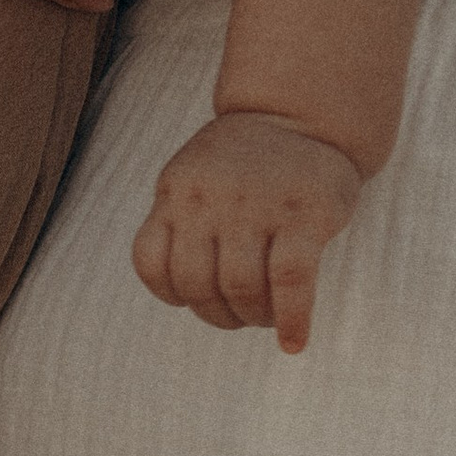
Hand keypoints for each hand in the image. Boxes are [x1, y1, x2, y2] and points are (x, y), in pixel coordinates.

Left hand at [132, 111, 362, 350]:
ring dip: (252, 318)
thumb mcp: (192, 176)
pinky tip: (293, 341)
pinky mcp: (305, 215)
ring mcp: (257, 206)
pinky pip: (291, 283)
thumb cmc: (243, 160)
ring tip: (264, 318)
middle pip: (196, 284)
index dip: (170, 294)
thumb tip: (180, 293)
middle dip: (216, 314)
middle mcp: (209, 199)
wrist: (300, 114)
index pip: (151, 262)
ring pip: (241, 288)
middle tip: (238, 315)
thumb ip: (178, 220)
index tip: (192, 299)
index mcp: (175, 192)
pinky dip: (292, 321)